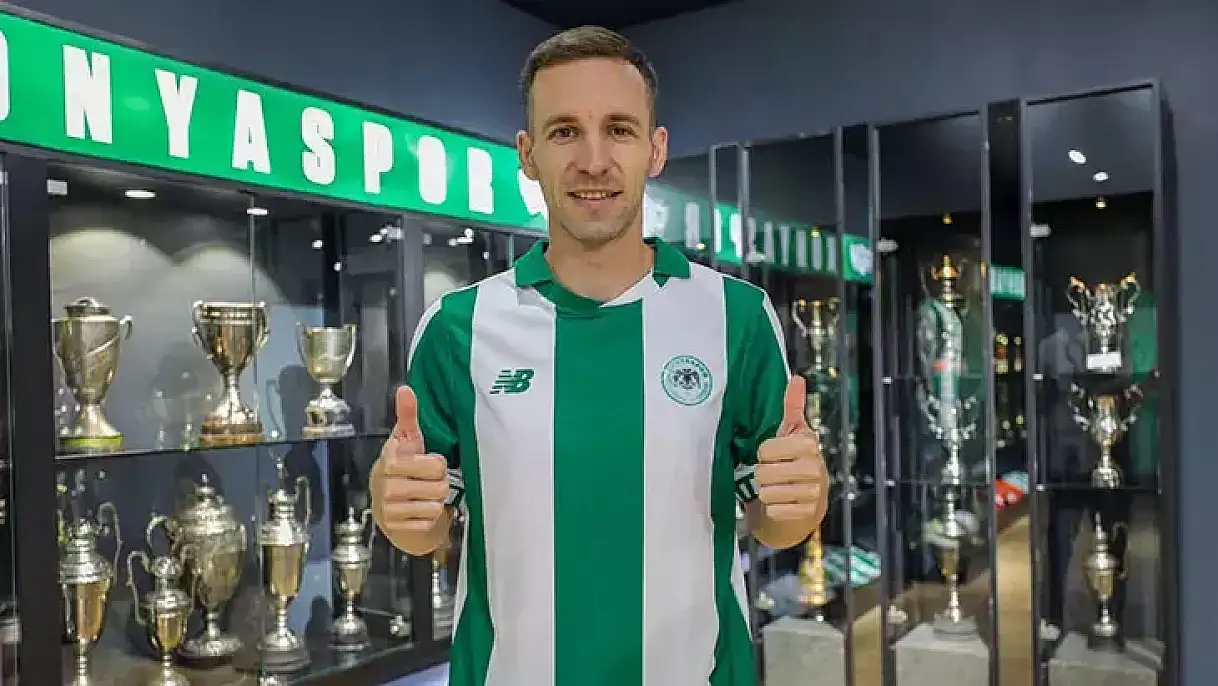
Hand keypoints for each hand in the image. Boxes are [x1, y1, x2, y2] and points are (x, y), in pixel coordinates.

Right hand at [372, 386, 449, 533]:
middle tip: (426, 481)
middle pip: (439, 486)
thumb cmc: (401, 467)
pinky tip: (418, 511)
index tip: (426, 461)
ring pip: (435, 505)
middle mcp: (387, 485)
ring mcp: (390, 508)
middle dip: (438, 483)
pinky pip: (428, 522)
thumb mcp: (405, 440)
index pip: (436, 464)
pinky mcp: (396, 528)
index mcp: (391, 460)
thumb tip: (405, 389)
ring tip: (422, 495)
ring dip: (434, 501)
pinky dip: (428, 519)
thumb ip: (407, 415)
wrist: (387, 505)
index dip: (437, 463)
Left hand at [756, 376, 827, 521]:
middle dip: (762, 476)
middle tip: (773, 475)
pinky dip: (772, 510)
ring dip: (766, 493)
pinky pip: (774, 511)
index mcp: (808, 444)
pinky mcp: (807, 514)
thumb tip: (797, 378)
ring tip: (777, 489)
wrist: (804, 505)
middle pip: (764, 473)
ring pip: (767, 493)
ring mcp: (813, 493)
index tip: (772, 455)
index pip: (765, 449)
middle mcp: (815, 467)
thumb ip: (792, 406)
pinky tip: (782, 505)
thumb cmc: (793, 463)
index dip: (763, 454)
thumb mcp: (791, 433)